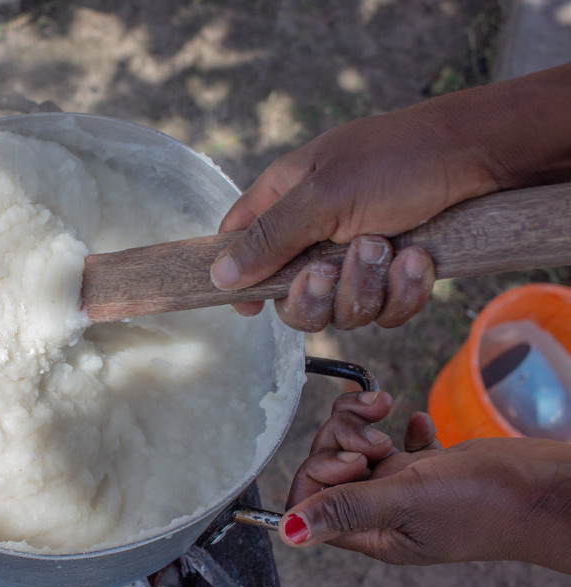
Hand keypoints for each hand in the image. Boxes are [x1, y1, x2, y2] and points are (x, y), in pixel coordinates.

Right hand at [211, 62, 570, 331]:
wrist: (482, 158)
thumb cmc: (398, 160)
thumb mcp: (324, 196)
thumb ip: (270, 238)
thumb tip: (219, 275)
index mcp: (287, 199)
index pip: (240, 242)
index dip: (238, 277)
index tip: (248, 308)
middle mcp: (317, 233)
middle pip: (291, 298)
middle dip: (314, 295)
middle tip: (328, 270)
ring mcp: (357, 259)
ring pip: (342, 311)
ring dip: (365, 287)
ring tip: (388, 246)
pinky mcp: (395, 277)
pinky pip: (385, 312)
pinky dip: (402, 293)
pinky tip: (418, 260)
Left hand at [279, 391, 570, 573]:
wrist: (545, 489)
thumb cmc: (485, 504)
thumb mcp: (406, 502)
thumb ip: (346, 509)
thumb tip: (289, 534)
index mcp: (373, 533)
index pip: (311, 500)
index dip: (321, 470)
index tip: (352, 460)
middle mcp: (382, 512)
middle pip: (330, 466)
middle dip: (342, 438)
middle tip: (374, 437)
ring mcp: (405, 488)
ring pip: (356, 448)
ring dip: (362, 425)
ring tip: (385, 413)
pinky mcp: (428, 468)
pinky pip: (394, 441)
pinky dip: (395, 426)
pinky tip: (412, 422)